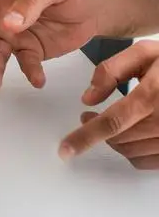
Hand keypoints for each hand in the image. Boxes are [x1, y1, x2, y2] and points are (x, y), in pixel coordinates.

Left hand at [59, 40, 158, 166]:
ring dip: (115, 141)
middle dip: (97, 132)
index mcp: (152, 96)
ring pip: (131, 152)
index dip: (85, 138)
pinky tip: (131, 135)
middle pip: (119, 139)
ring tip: (114, 122)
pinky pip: (149, 162)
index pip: (111, 123)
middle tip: (90, 117)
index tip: (66, 148)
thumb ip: (111, 70)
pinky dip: (133, 152)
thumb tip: (88, 98)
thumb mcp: (145, 53)